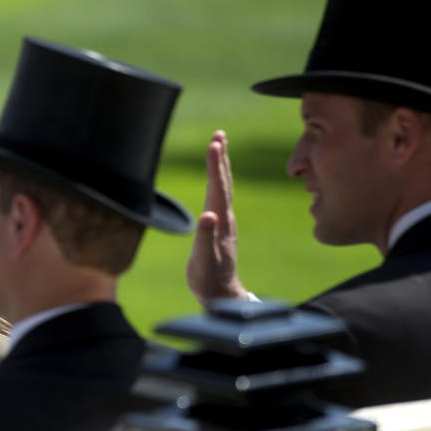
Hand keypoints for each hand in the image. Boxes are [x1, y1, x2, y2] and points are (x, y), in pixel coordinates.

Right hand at [186, 130, 248, 305]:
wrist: (222, 295)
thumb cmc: (209, 280)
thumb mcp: (204, 261)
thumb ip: (206, 238)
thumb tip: (208, 215)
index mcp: (221, 222)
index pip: (218, 187)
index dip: (216, 165)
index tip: (215, 144)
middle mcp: (226, 218)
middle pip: (224, 182)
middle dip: (221, 157)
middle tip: (219, 134)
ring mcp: (225, 221)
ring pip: (224, 187)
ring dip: (221, 166)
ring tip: (219, 146)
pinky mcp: (222, 226)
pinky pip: (221, 196)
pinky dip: (218, 181)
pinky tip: (216, 178)